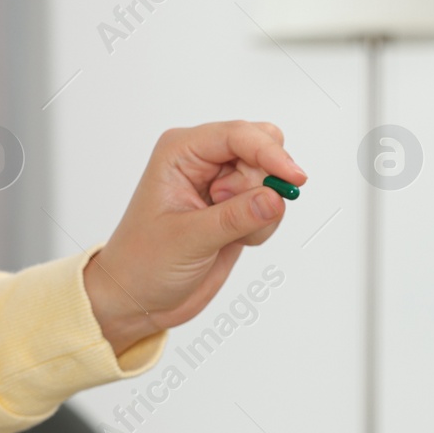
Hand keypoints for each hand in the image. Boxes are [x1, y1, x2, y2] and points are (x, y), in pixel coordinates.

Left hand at [83, 121, 307, 354]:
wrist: (140, 297)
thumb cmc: (143, 262)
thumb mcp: (188, 239)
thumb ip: (236, 217)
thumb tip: (276, 198)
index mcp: (181, 153)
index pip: (237, 135)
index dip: (269, 153)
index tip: (293, 178)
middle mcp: (203, 161)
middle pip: (261, 147)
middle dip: (264, 181)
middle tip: (241, 213)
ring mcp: (222, 184)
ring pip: (270, 178)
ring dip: (263, 209)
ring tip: (229, 233)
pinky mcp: (237, 208)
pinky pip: (271, 205)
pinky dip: (263, 225)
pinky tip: (235, 240)